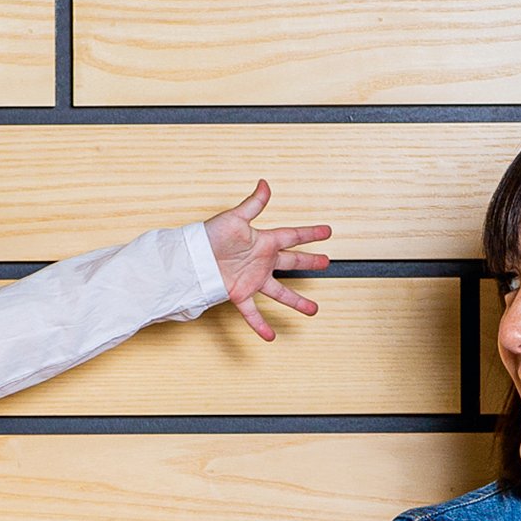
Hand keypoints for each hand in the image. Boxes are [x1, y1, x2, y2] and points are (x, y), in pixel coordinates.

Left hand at [204, 181, 330, 341]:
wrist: (193, 257)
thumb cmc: (210, 235)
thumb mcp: (234, 218)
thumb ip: (253, 204)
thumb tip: (265, 184)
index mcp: (264, 241)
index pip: (292, 236)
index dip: (310, 233)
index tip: (327, 231)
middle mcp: (262, 261)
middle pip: (292, 262)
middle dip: (310, 262)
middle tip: (326, 262)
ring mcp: (253, 279)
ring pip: (280, 293)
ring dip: (297, 302)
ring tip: (313, 310)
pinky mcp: (240, 294)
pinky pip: (252, 313)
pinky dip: (260, 325)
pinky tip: (271, 336)